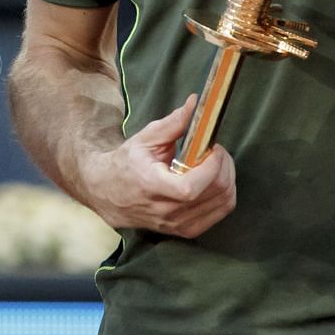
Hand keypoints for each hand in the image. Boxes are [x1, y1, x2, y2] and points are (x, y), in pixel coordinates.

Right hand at [77, 94, 235, 237]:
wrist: (106, 193)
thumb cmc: (126, 163)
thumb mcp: (144, 139)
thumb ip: (173, 123)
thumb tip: (196, 103)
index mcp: (151, 186)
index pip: (190, 188)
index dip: (210, 168)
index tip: (212, 148)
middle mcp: (165, 211)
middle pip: (214, 193)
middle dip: (224, 166)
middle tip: (215, 150)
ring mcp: (177, 224)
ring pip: (223, 203)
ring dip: (227, 178)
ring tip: (215, 163)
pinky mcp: (185, 230)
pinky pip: (220, 213)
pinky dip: (225, 194)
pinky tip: (214, 180)